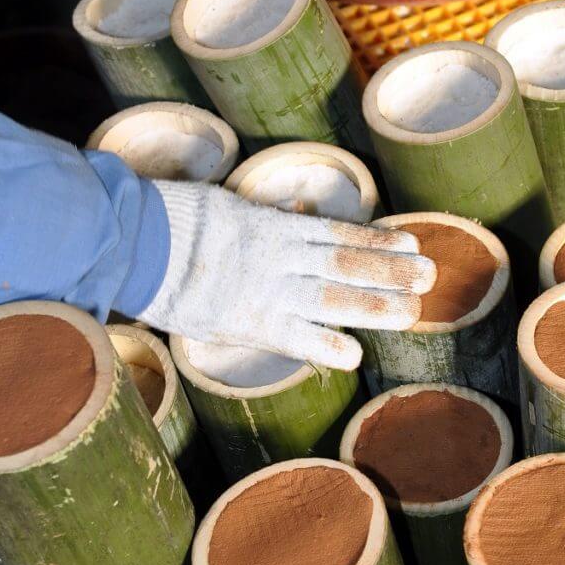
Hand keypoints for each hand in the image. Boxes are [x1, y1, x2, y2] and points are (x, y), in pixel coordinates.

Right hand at [139, 183, 436, 370]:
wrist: (135, 239)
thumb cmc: (173, 221)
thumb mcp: (224, 208)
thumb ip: (262, 221)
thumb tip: (292, 218)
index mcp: (274, 226)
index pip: (338, 233)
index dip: (376, 240)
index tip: (408, 242)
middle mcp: (280, 255)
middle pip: (347, 264)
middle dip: (390, 271)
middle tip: (429, 275)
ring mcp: (267, 288)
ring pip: (333, 297)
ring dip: (375, 305)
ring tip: (412, 312)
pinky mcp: (246, 320)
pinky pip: (295, 337)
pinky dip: (326, 346)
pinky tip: (354, 356)